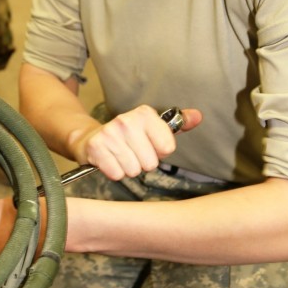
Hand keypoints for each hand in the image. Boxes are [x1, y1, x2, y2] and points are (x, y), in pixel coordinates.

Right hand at [66, 105, 201, 180]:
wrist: (89, 138)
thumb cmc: (127, 136)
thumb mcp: (153, 127)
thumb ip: (178, 123)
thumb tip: (198, 116)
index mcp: (144, 114)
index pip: (168, 148)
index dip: (159, 152)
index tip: (148, 144)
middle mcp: (126, 120)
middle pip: (151, 163)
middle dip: (142, 163)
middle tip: (131, 153)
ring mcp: (110, 133)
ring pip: (134, 170)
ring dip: (128, 168)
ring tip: (120, 156)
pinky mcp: (96, 147)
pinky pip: (117, 174)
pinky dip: (114, 172)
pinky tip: (110, 161)